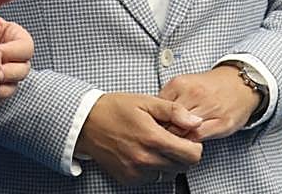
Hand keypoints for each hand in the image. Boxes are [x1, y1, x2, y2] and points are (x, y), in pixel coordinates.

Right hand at [76, 93, 202, 185]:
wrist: (86, 122)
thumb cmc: (114, 109)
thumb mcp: (146, 101)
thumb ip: (174, 111)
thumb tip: (195, 122)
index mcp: (152, 138)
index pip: (192, 155)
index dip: (194, 145)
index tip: (187, 138)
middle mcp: (145, 159)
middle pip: (183, 166)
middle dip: (182, 153)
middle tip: (170, 139)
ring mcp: (136, 171)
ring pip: (168, 174)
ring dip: (168, 163)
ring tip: (156, 146)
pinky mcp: (128, 178)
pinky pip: (152, 179)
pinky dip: (153, 168)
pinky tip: (144, 153)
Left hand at [158, 65, 260, 140]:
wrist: (239, 84)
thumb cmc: (208, 88)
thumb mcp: (184, 84)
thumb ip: (168, 99)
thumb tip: (149, 117)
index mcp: (180, 84)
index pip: (157, 108)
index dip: (153, 121)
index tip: (152, 128)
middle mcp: (194, 94)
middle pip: (168, 120)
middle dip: (163, 132)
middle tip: (161, 138)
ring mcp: (209, 108)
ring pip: (182, 130)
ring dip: (176, 139)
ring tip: (174, 141)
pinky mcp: (222, 123)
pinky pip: (198, 137)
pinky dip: (190, 142)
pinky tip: (188, 141)